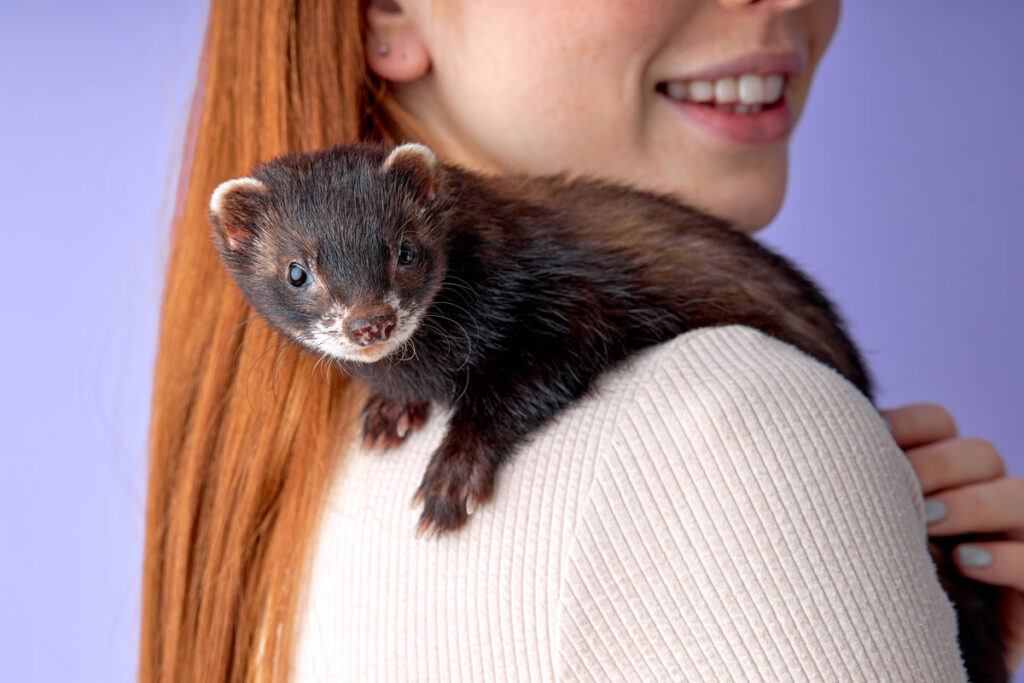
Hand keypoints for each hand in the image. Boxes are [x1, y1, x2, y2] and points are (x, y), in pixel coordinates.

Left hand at [883, 403, 1023, 674]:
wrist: (878, 661)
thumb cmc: (856, 591)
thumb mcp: (856, 536)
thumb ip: (857, 493)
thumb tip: (823, 447)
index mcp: (937, 476)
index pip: (939, 422)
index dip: (913, 423)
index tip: (874, 439)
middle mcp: (979, 500)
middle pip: (980, 452)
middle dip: (939, 464)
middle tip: (900, 491)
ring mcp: (1012, 541)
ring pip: (1020, 494)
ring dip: (973, 504)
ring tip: (927, 525)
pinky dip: (1009, 557)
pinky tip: (965, 563)